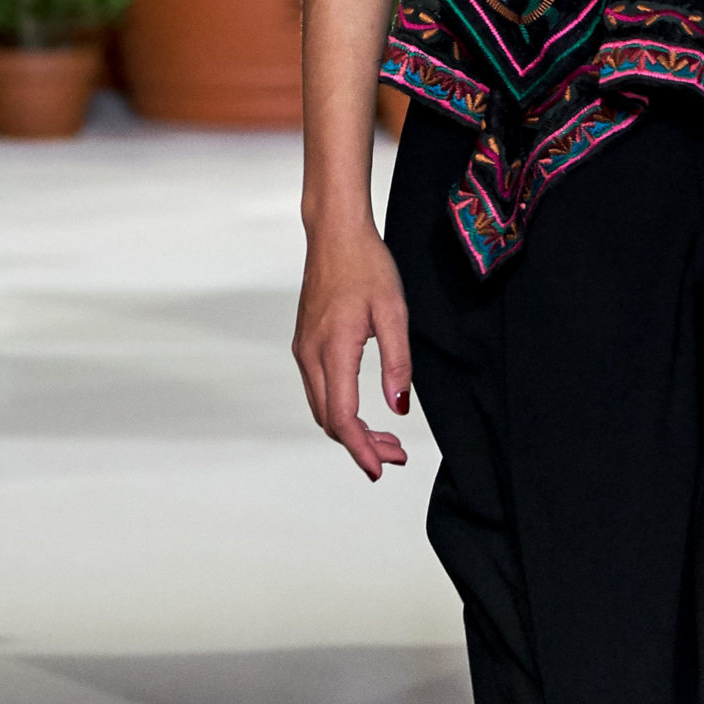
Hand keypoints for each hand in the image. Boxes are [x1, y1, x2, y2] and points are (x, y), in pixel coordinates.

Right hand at [293, 227, 411, 478]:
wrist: (334, 234)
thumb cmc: (367, 266)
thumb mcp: (394, 312)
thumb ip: (397, 362)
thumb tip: (399, 407)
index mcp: (333, 350)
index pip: (343, 418)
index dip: (362, 449)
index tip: (381, 469)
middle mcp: (310, 356)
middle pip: (330, 420)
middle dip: (361, 445)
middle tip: (396, 455)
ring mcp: (304, 350)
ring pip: (322, 408)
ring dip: (351, 430)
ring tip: (386, 439)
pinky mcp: (305, 344)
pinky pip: (319, 391)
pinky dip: (340, 410)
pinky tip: (364, 412)